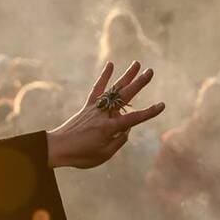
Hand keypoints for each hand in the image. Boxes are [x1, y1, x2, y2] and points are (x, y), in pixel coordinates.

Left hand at [46, 62, 165, 168]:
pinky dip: (104, 77)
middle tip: (150, 71)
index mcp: (108, 127)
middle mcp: (103, 114)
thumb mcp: (104, 154)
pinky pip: (98, 89)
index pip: (133, 118)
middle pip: (125, 96)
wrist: (57, 148)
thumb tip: (127, 128)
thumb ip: (119, 141)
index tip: (162, 105)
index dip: (149, 112)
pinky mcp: (88, 106)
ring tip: (137, 63)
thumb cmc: (81, 155)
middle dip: (139, 83)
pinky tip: (111, 65)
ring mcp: (95, 107)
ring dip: (126, 76)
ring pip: (114, 89)